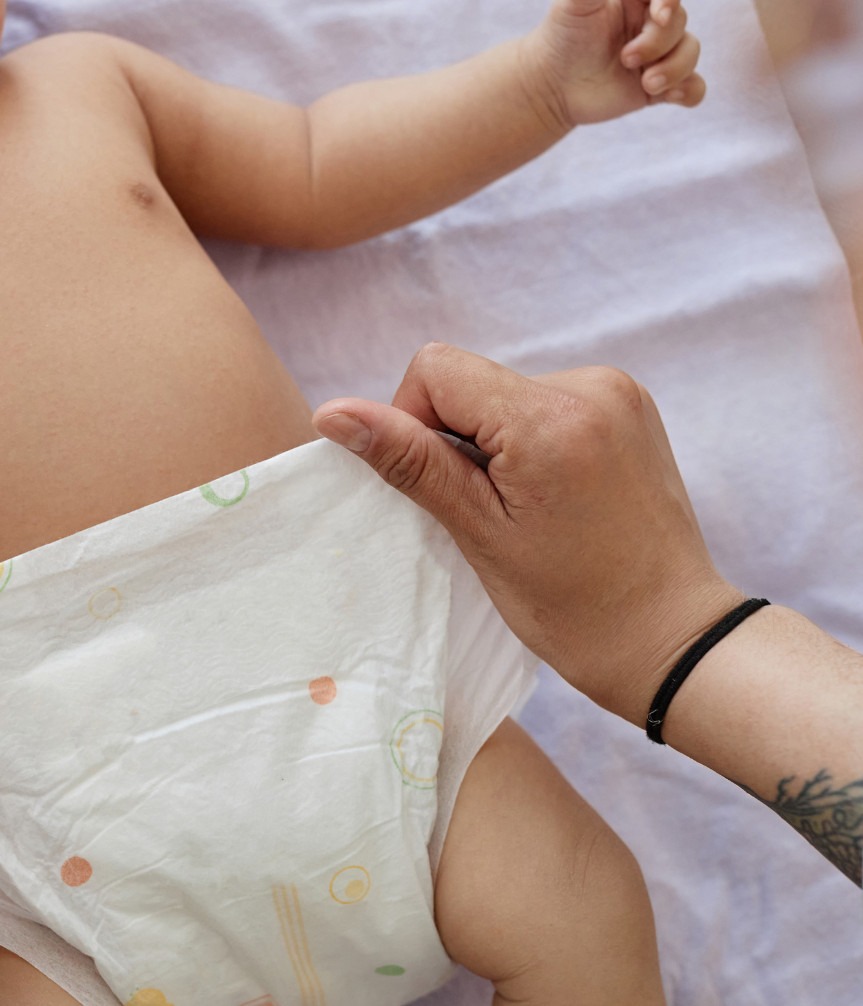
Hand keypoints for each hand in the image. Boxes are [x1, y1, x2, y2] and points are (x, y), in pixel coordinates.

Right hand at [311, 344, 741, 721]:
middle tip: (488, 512)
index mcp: (550, 417)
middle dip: (457, 439)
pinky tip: (551, 497)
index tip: (444, 490)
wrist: (671, 635)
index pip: (435, 370)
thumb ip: (408, 461)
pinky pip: (543, 403)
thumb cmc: (574, 604)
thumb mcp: (478, 533)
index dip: (412, 423)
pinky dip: (528, 443)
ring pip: (503, 394)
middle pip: (468, 380)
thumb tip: (333, 413)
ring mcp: (617, 392)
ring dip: (493, 444)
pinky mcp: (628, 406)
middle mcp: (591, 386)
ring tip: (527, 510)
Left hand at [526, 0, 705, 126]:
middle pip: (679, 24)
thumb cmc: (562, 36)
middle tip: (625, 59)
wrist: (549, 84)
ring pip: (690, 53)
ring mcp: (659, 54)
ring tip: (646, 83)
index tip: (658, 15)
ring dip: (675, 69)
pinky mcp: (659, 85)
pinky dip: (689, 91)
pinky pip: (693, 87)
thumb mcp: (574, 2)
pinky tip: (670, 96)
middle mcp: (653, 22)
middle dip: (657, 44)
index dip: (670, 1)